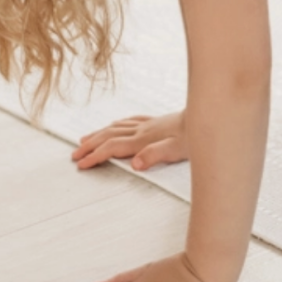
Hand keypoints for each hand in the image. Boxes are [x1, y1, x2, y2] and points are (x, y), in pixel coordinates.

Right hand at [72, 112, 186, 171]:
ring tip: (84, 139)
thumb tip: (135, 163)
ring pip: (116, 127)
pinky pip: (129, 121)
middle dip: (89, 145)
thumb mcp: (176, 150)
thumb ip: (155, 155)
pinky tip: (114, 124)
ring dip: (98, 134)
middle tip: (74, 154)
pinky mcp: (155, 121)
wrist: (206, 117)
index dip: (95, 156)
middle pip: (108, 136)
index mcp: (143, 140)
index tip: (81, 164)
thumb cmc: (193, 137)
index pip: (112, 148)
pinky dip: (116, 124)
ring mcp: (147, 124)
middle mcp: (142, 130)